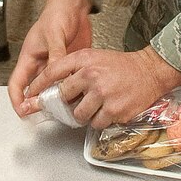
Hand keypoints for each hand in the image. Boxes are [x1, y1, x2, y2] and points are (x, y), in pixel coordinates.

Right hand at [7, 0, 93, 116]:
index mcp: (29, 58)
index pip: (17, 83)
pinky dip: (70, 90)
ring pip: (51, 88)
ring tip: (63, 110)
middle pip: (34, 89)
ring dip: (55, 99)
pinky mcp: (69, 66)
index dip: (17, 99)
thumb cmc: (57, 15)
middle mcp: (40, 65)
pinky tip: (77, 96)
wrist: (74, 6)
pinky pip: (67, 83)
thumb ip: (55, 54)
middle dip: (37, 104)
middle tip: (45, 115)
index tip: (23, 111)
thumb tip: (56, 74)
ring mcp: (54, 66)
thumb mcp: (54, 34)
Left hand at [25, 46, 180, 128]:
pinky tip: (109, 109)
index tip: (31, 94)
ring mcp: (103, 94)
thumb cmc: (122, 66)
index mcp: (84, 60)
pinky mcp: (114, 110)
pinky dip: (100, 120)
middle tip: (78, 100)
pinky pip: (96, 123)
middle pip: (63, 97)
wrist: (150, 71)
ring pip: (79, 114)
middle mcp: (91, 76)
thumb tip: (54, 87)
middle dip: (68, 102)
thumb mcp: (95, 58)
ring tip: (96, 105)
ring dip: (85, 114)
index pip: (52, 72)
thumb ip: (74, 69)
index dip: (39, 85)